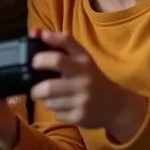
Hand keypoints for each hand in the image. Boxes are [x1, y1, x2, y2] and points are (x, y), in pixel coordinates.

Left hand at [30, 29, 145, 138]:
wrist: (115, 104)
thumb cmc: (91, 76)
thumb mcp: (80, 57)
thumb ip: (58, 42)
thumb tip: (35, 32)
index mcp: (82, 63)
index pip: (58, 59)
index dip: (42, 59)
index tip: (34, 61)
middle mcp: (84, 81)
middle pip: (49, 87)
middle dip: (36, 89)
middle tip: (35, 88)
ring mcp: (83, 101)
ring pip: (50, 102)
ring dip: (46, 100)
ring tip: (52, 97)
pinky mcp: (81, 117)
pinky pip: (57, 114)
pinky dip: (55, 110)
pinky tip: (64, 106)